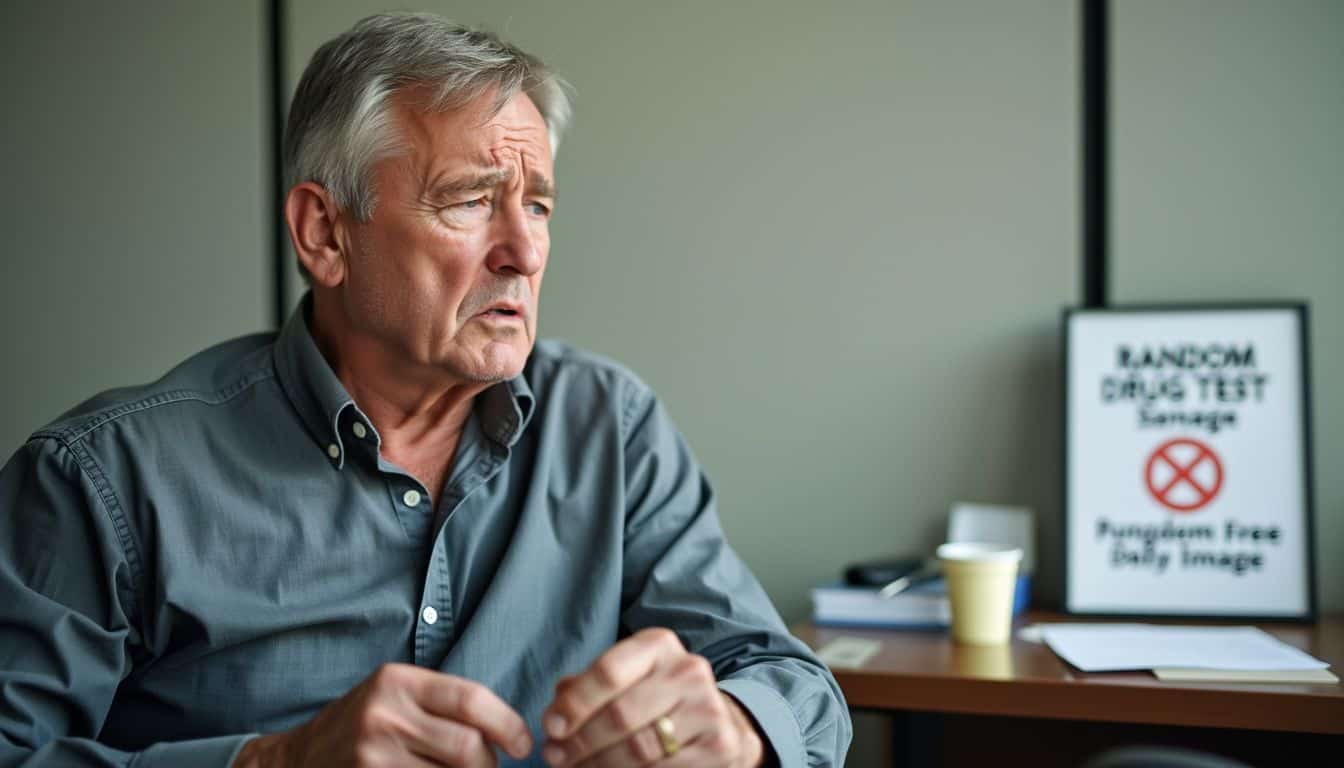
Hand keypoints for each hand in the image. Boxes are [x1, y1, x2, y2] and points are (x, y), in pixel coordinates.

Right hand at [231, 663, 531, 767]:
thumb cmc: (360, 725)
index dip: (507, 724)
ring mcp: (373, 754)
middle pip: (467, 747)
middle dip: (489, 764)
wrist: (295, 759)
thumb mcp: (394, 696)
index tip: (522, 743)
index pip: (471, 699)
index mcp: (398, 682)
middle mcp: (384, 715)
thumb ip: (441, 705)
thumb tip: (506, 731)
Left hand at [540, 628, 764, 766]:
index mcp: (658, 645)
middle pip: (620, 715)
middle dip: (580, 741)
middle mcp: (688, 670)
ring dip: (598, 765)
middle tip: (555, 756)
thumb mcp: (623, 680)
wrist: (714, 720)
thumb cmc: (652, 698)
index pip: (609, 671)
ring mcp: (708, 709)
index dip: (576, 703)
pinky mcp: (719, 747)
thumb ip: (585, 688)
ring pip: (638, 750)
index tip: (551, 726)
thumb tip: (556, 710)